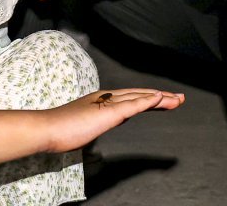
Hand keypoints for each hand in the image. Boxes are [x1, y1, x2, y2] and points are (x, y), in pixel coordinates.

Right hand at [45, 88, 185, 152]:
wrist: (47, 129)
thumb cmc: (59, 130)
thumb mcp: (83, 125)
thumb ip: (95, 122)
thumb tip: (105, 122)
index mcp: (99, 101)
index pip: (129, 99)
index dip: (147, 100)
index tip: (162, 102)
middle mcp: (105, 98)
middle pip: (138, 95)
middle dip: (160, 97)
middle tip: (179, 98)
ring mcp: (107, 103)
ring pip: (139, 98)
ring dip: (161, 98)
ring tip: (177, 100)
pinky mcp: (109, 112)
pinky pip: (134, 105)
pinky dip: (149, 100)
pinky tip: (161, 98)